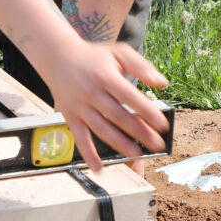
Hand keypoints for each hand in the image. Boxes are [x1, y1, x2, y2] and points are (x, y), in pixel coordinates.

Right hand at [45, 40, 169, 171]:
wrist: (58, 57)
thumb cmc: (93, 57)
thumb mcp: (118, 53)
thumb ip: (141, 66)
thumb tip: (162, 83)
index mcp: (105, 76)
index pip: (130, 97)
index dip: (147, 112)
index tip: (162, 124)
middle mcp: (91, 93)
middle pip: (118, 116)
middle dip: (140, 132)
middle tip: (157, 144)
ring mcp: (79, 107)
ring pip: (101, 129)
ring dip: (120, 144)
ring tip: (137, 154)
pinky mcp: (70, 117)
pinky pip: (80, 139)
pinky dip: (89, 155)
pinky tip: (99, 168)